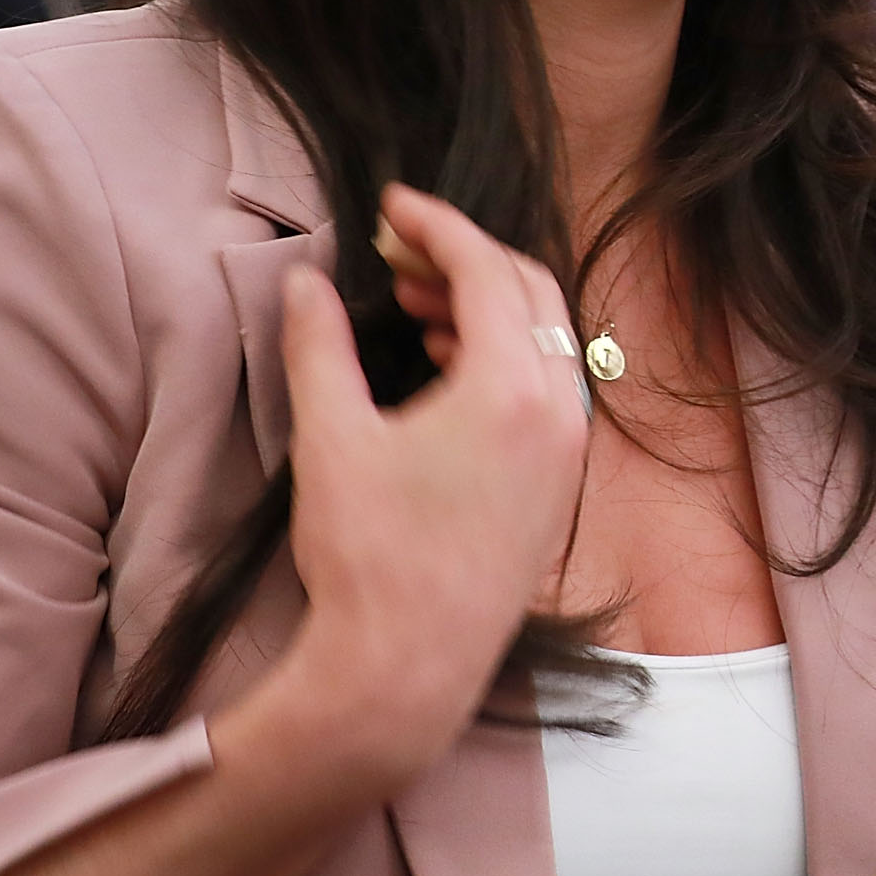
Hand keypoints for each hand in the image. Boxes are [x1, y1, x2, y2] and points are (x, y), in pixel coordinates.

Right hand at [276, 184, 589, 778]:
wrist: (405, 668)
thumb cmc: (366, 558)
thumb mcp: (330, 438)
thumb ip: (319, 346)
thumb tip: (307, 281)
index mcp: (512, 390)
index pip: (488, 269)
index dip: (438, 225)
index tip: (393, 206)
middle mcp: (559, 413)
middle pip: (531, 292)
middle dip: (466, 257)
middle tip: (400, 249)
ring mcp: (568, 451)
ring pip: (546, 339)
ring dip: (486, 305)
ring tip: (414, 300)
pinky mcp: (560, 484)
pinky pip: (549, 387)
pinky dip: (504, 354)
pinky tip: (446, 360)